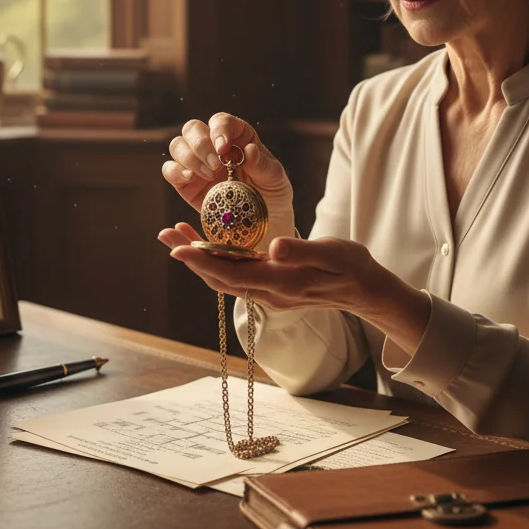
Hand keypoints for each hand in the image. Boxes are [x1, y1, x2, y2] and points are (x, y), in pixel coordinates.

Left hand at [156, 227, 373, 313]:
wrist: (364, 290)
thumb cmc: (351, 266)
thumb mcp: (332, 253)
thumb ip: (303, 250)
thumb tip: (273, 246)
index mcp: (281, 282)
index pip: (232, 273)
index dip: (202, 261)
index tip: (177, 248)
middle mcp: (269, 293)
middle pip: (219, 278)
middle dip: (190, 258)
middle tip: (164, 234)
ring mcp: (269, 294)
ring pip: (225, 278)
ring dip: (199, 259)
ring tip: (177, 237)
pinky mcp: (272, 288)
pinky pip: (236, 277)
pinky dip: (217, 261)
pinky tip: (208, 247)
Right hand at [161, 112, 294, 247]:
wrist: (263, 222)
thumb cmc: (271, 193)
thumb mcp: (275, 178)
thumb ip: (263, 165)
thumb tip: (249, 149)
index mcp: (237, 136)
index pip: (221, 121)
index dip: (219, 129)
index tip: (223, 147)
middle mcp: (213, 145)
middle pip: (193, 128)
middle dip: (201, 143)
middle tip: (216, 165)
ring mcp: (196, 163)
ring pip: (177, 145)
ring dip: (190, 157)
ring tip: (210, 175)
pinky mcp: (184, 183)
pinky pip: (169, 170)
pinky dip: (175, 171)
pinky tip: (191, 178)